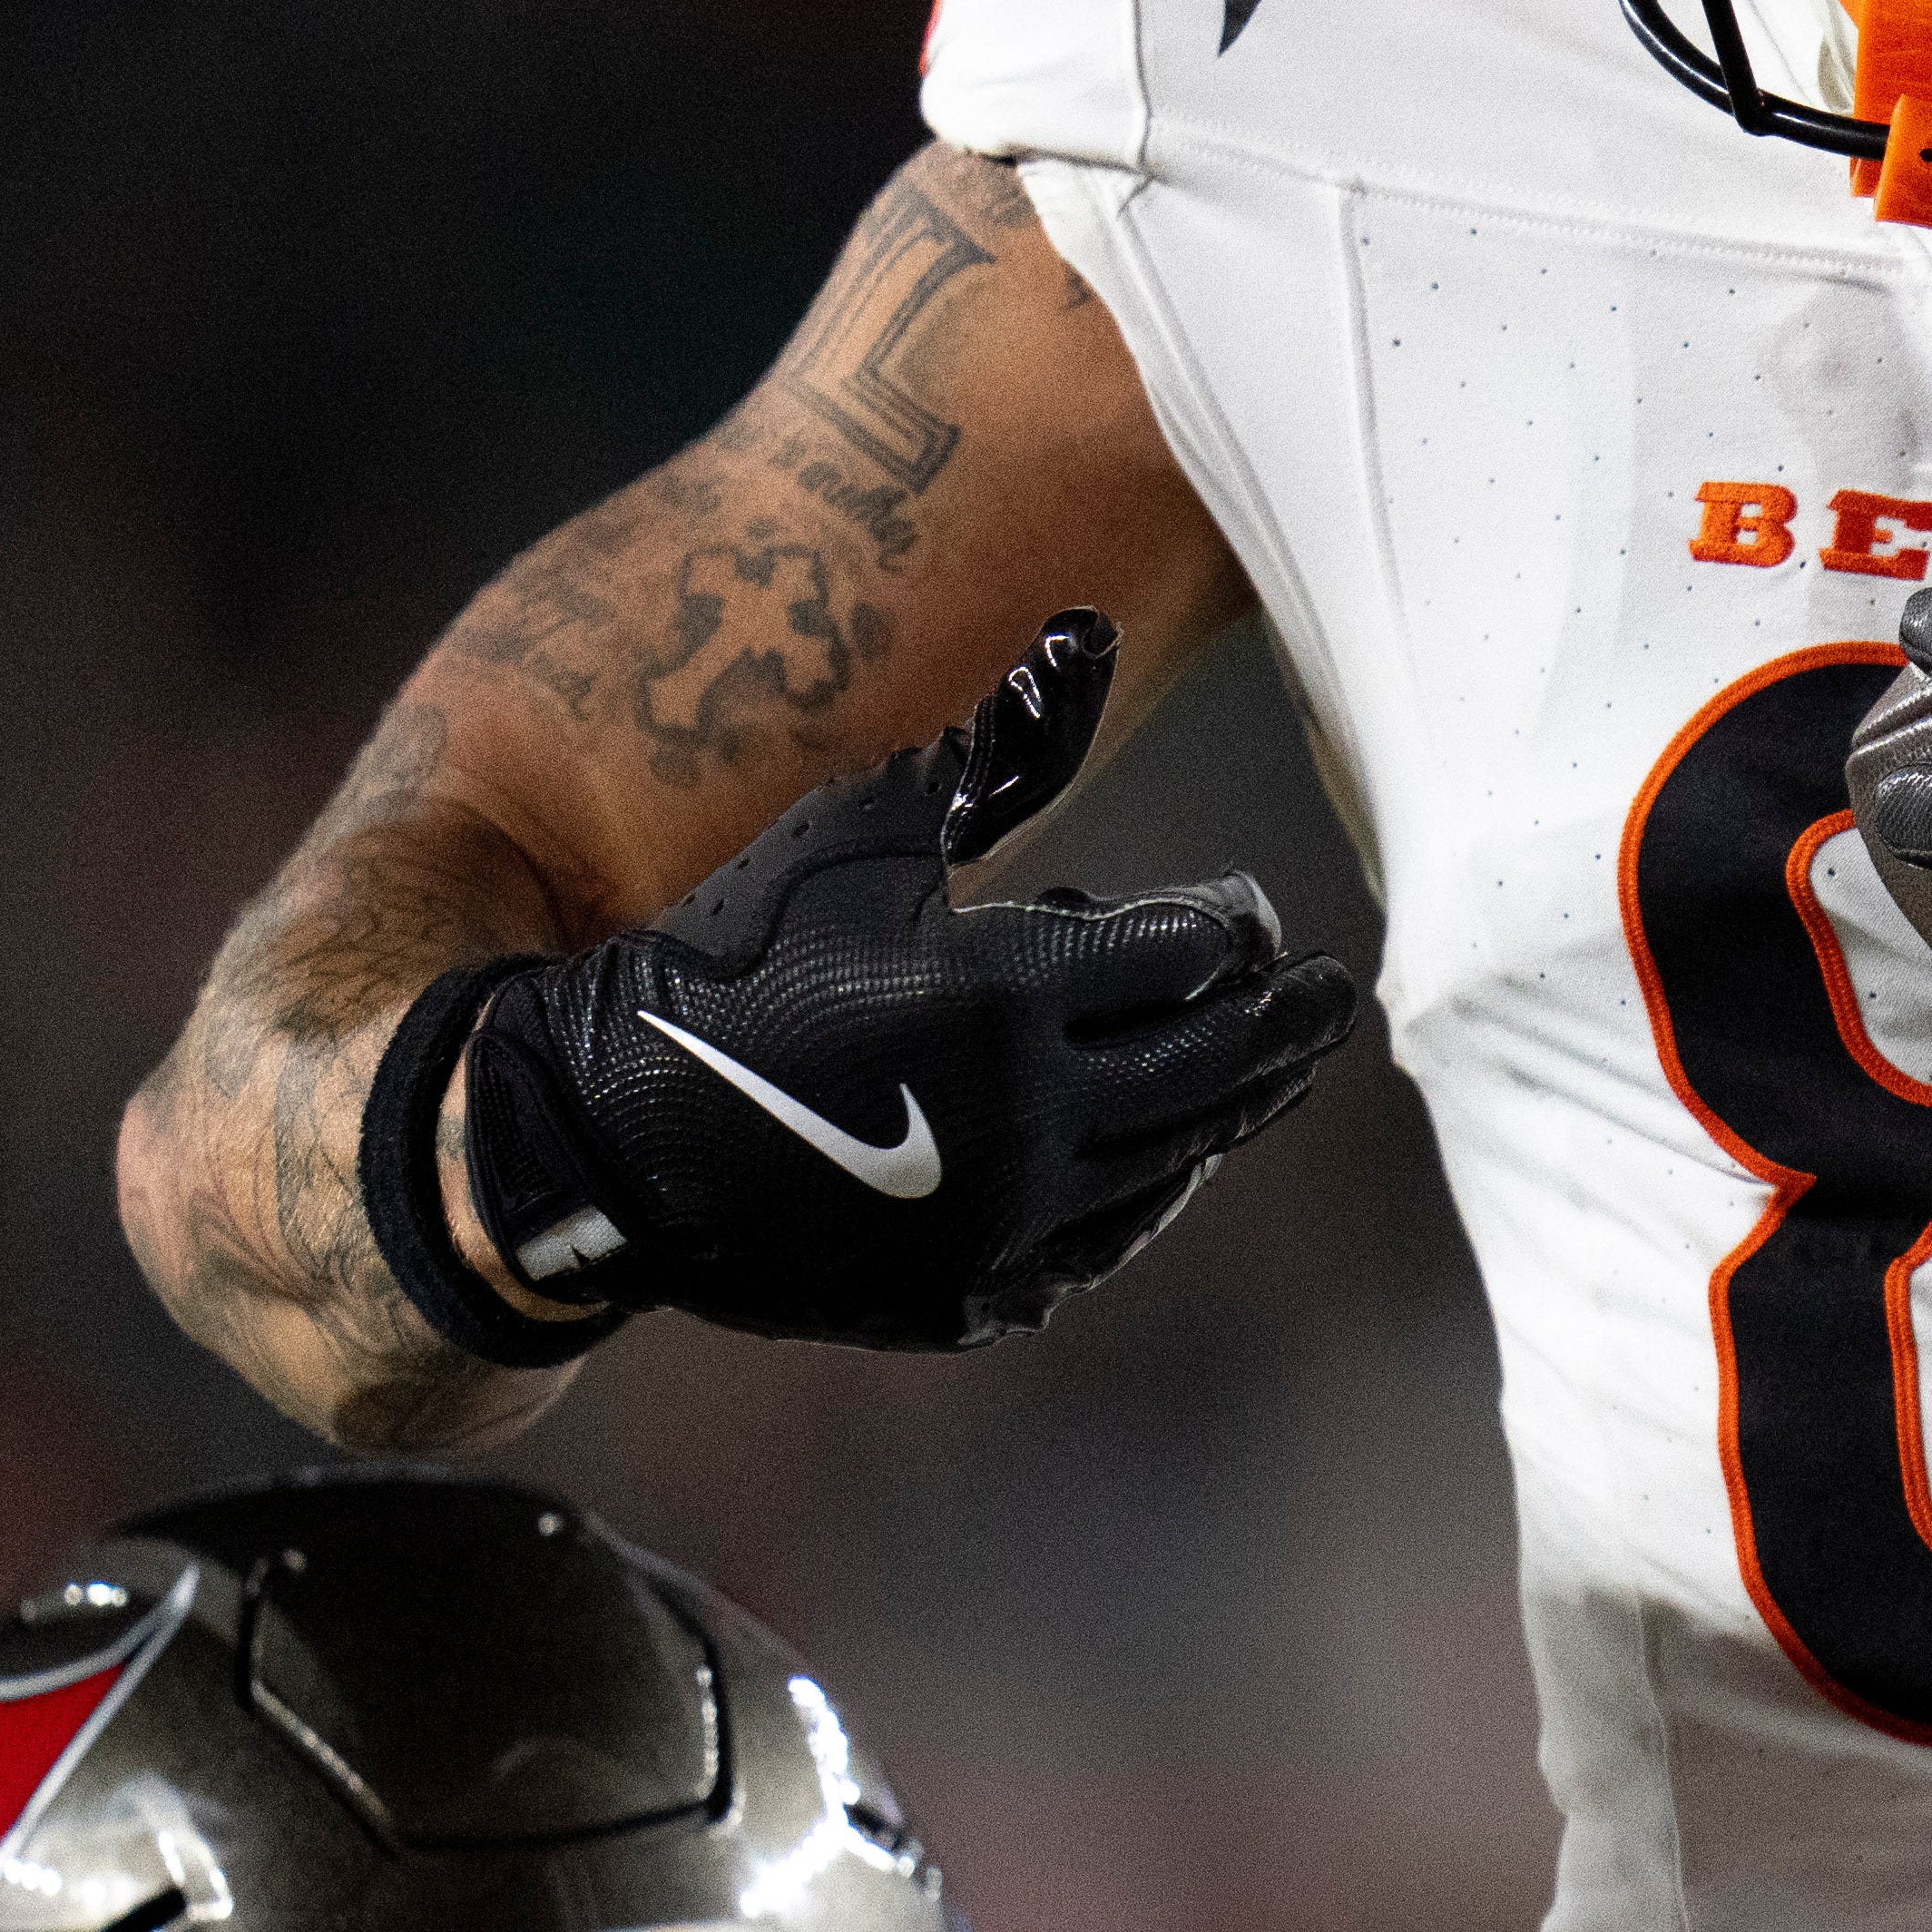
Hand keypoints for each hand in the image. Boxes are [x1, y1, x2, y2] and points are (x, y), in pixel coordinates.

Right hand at [457, 613, 1359, 1349]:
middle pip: (1214, 1068)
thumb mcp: (859, 826)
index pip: (1195, 955)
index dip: (1235, 927)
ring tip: (1271, 1074)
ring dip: (1230, 1112)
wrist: (602, 1128)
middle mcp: (1026, 1122)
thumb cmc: (733, 947)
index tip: (1251, 914)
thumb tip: (1085, 637)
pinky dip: (1147, 1193)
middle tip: (1329, 1000)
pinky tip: (1171, 1160)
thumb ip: (992, 746)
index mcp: (1010, 995)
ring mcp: (1000, 1224)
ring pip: (1170, 1162)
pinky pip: (1098, 1242)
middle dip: (1283, 1027)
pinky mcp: (963, 1294)